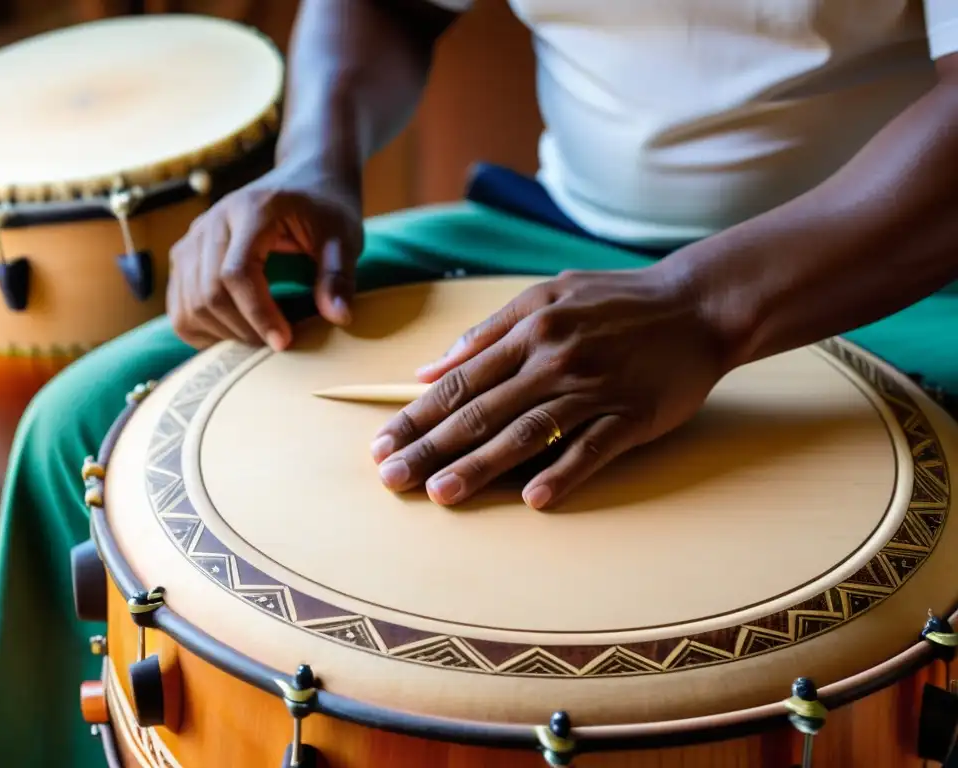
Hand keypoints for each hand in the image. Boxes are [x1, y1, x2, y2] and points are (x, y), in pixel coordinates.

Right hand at [167, 166, 363, 350]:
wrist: (305, 179)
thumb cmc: (325, 209)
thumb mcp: (343, 237)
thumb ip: (338, 275)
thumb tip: (338, 317)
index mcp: (250, 211)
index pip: (236, 273)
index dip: (258, 314)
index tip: (284, 341)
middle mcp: (213, 222)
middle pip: (208, 293)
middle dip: (242, 329)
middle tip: (276, 343)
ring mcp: (193, 238)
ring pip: (188, 304)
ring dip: (222, 333)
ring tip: (259, 338)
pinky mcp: (186, 255)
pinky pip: (178, 305)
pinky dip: (201, 328)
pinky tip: (233, 332)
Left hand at [369, 267, 730, 509]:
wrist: (697, 304)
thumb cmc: (614, 302)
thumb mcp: (546, 297)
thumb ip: (487, 333)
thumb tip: (429, 368)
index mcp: (528, 329)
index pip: (459, 381)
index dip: (417, 415)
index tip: (382, 444)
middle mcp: (553, 358)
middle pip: (481, 410)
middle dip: (431, 447)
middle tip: (393, 479)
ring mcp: (594, 387)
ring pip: (526, 432)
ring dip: (480, 465)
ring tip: (442, 494)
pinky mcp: (632, 414)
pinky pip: (592, 448)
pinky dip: (563, 473)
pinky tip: (533, 500)